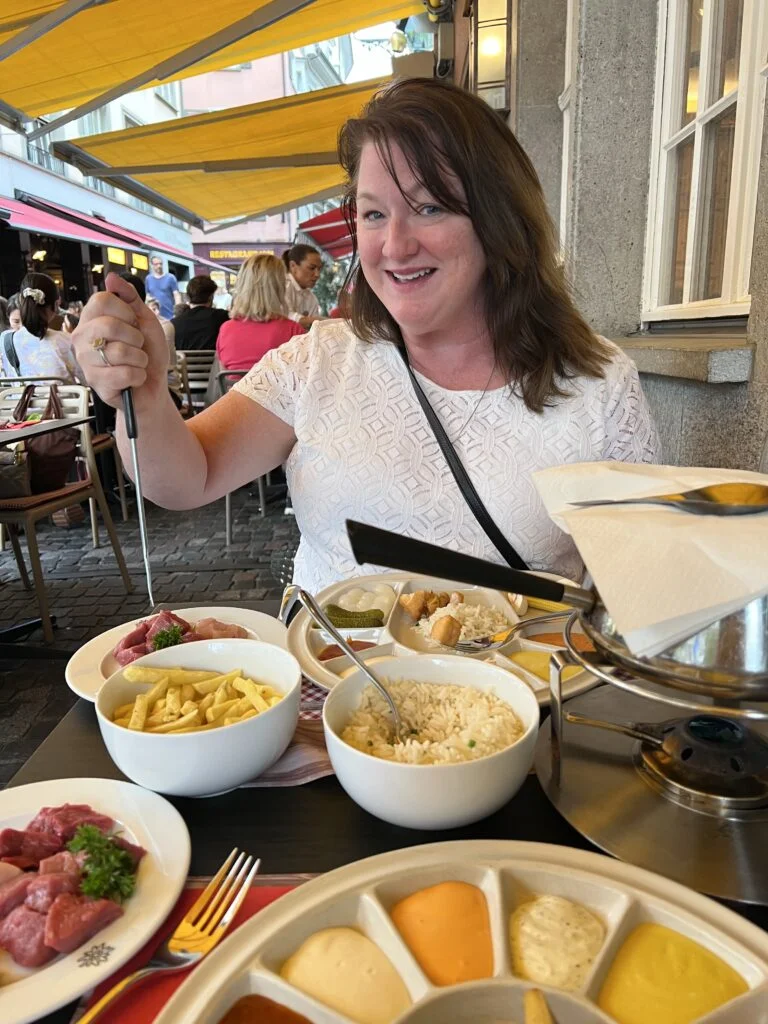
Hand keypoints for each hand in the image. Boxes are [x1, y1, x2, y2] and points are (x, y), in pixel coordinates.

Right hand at [70, 273, 168, 408]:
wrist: (154, 387)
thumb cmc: (147, 354)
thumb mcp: (145, 320)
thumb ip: (130, 298)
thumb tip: (111, 277)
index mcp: (92, 320)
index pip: (101, 300)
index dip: (126, 311)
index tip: (134, 323)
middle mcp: (83, 338)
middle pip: (108, 325)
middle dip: (135, 337)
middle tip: (137, 346)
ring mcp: (86, 361)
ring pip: (119, 351)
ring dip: (140, 359)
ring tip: (136, 363)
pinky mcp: (95, 382)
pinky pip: (124, 373)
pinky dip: (138, 376)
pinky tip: (134, 378)